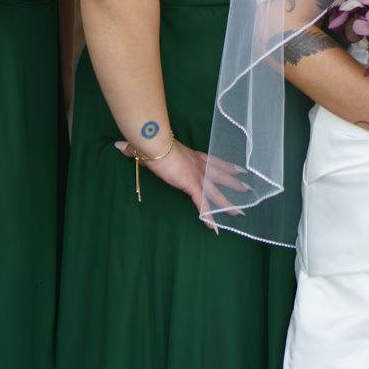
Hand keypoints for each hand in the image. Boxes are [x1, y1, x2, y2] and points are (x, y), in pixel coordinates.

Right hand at [116, 139, 250, 224]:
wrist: (153, 140)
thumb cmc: (150, 140)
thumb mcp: (146, 146)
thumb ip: (134, 149)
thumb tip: (120, 145)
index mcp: (192, 154)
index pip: (213, 160)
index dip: (227, 165)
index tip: (239, 168)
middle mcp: (198, 164)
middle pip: (220, 175)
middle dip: (234, 182)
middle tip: (248, 188)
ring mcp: (195, 174)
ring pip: (215, 192)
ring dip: (227, 204)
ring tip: (239, 213)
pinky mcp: (190, 183)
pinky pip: (201, 203)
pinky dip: (208, 216)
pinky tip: (214, 227)